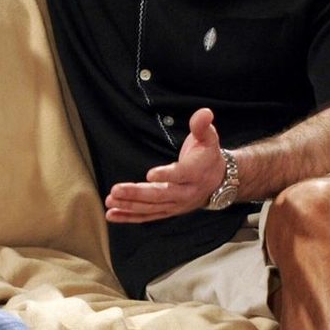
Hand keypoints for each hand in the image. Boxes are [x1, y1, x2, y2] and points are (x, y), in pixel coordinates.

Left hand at [105, 108, 228, 223]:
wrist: (219, 182)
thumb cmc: (208, 157)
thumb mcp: (209, 138)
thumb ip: (202, 126)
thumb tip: (204, 113)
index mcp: (195, 173)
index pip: (180, 175)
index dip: (166, 175)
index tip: (150, 174)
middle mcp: (186, 192)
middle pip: (160, 195)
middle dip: (137, 193)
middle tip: (116, 190)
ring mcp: (176, 204)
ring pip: (151, 208)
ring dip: (129, 205)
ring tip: (110, 201)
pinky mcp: (167, 210)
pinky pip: (147, 216)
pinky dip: (129, 217)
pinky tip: (112, 214)